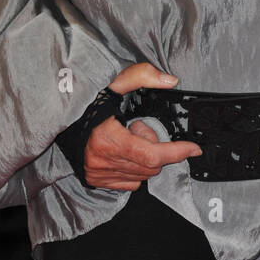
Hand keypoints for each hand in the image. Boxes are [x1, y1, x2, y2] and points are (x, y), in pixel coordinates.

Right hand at [83, 62, 202, 191]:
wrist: (65, 121)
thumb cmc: (92, 104)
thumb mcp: (116, 83)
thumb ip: (143, 76)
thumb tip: (171, 81)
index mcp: (109, 139)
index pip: (152, 154)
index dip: (176, 152)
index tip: (194, 148)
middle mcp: (104, 161)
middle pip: (150, 166)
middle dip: (155, 148)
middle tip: (137, 128)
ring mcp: (100, 174)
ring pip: (143, 175)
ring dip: (145, 159)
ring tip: (129, 139)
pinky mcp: (97, 181)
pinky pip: (131, 183)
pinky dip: (136, 169)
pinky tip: (125, 153)